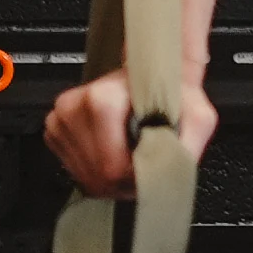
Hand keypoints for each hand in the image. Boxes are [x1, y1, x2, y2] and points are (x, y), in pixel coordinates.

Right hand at [42, 68, 218, 196]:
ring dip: (108, 175)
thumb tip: (165, 179)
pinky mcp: (54, 129)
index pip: (112, 167)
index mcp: (101, 100)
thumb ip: (185, 151)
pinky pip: (73, 167)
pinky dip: (94, 168)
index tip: (149, 164)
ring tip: (129, 155)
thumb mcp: (198, 118)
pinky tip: (111, 152)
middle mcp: (74, 107)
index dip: (135, 175)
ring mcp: (59, 118)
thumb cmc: (173, 94)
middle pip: (97, 175)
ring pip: (84, 175)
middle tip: (143, 162)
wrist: (154, 73)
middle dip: (123, 179)